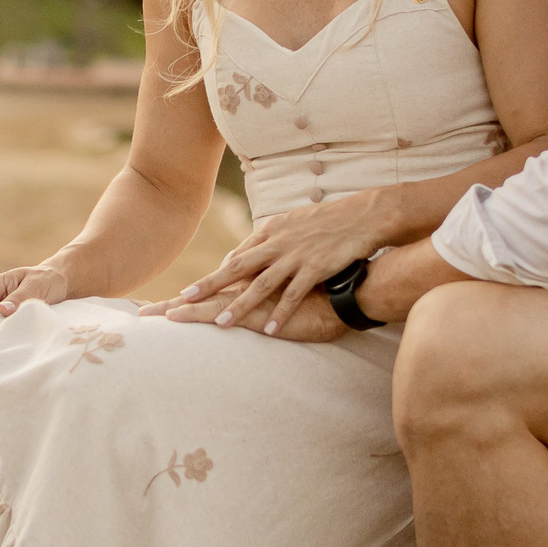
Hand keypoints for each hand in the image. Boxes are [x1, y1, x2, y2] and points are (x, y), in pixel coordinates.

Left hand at [144, 189, 390, 335]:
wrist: (362, 216)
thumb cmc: (327, 221)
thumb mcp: (292, 224)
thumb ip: (267, 239)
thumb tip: (244, 254)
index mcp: (271, 231)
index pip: (237, 256)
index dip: (216, 275)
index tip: (193, 291)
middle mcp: (278, 243)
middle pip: (237, 267)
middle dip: (210, 285)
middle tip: (184, 300)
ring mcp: (296, 256)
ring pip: (261, 285)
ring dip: (240, 305)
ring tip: (221, 323)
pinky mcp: (315, 268)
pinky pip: (293, 295)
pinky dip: (280, 313)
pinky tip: (268, 330)